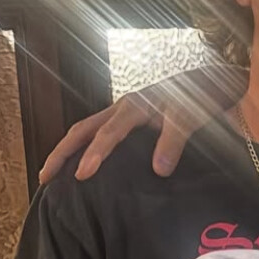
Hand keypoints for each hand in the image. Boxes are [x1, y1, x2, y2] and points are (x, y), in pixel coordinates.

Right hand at [39, 65, 245, 183]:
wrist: (214, 81)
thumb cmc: (203, 96)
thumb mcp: (192, 116)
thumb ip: (175, 140)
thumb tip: (159, 170)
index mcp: (135, 106)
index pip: (108, 134)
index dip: (94, 155)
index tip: (81, 177)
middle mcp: (123, 107)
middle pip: (83, 129)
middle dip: (62, 153)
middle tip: (44, 177)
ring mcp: (124, 112)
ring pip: (87, 129)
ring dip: (68, 150)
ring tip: (53, 174)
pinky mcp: (131, 119)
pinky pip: (100, 133)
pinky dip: (86, 147)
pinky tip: (83, 164)